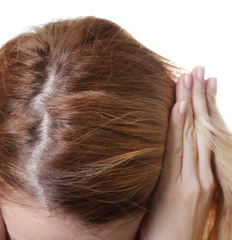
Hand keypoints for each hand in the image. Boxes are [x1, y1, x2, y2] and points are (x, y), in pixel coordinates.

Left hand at [138, 66, 216, 239]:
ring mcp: (196, 181)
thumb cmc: (170, 225)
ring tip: (192, 77)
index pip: (203, 133)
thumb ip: (174, 169)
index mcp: (202, 174)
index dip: (203, 106)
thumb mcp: (175, 193)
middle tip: (200, 69)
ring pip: (195, 135)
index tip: (201, 82)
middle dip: (200, 97)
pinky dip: (182, 129)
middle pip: (202, 128)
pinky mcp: (185, 189)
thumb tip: (166, 146)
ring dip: (193, 105)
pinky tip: (180, 109)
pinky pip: (181, 153)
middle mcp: (203, 174)